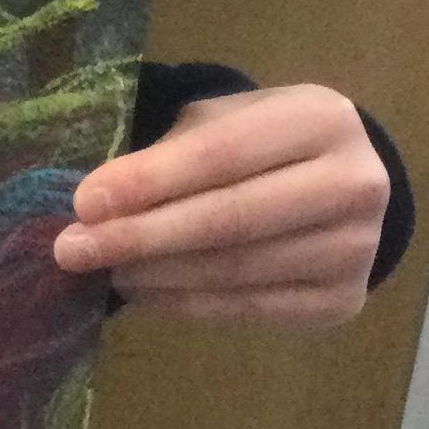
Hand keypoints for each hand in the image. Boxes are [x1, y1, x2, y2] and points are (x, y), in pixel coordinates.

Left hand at [51, 84, 388, 326]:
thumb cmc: (265, 144)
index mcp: (322, 120)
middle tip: (72, 250)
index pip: (221, 155)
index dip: (149, 181)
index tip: (84, 202)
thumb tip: (93, 206)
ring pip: (236, 270)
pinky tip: (144, 294)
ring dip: (157, 275)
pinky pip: (250, 309)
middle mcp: (354, 185)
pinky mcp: (343, 301)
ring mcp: (355, 250)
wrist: (343, 187)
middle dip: (141, 236)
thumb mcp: (224, 123)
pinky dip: (187, 304)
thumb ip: (170, 155)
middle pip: (230, 219)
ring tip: (102, 271)